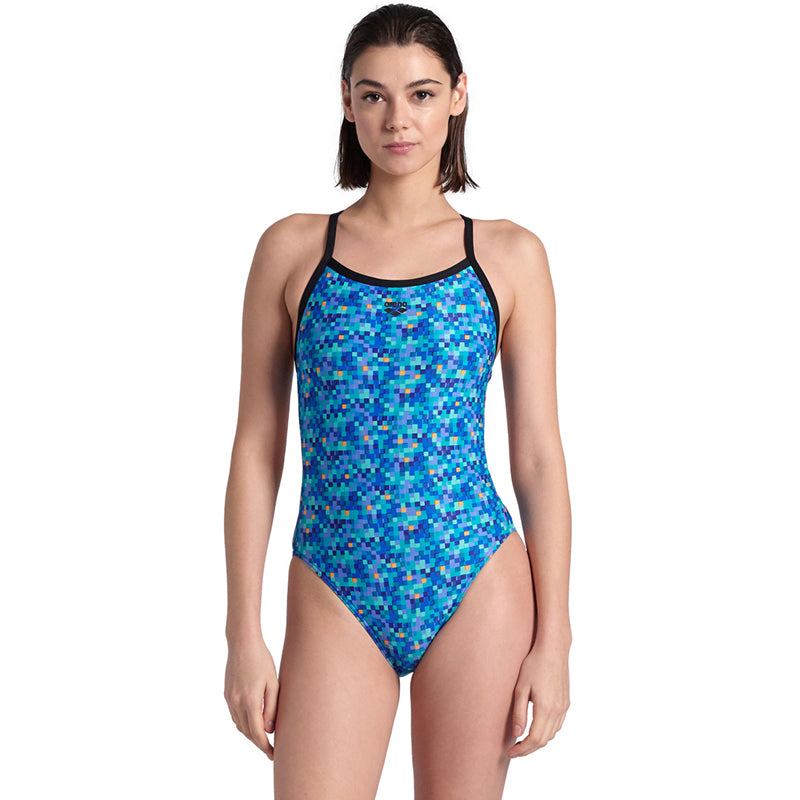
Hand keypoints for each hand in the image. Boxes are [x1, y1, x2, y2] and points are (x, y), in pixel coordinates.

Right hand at [224, 637, 279, 759]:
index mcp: (250, 702)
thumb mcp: (273, 683)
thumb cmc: (262, 660)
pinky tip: (252, 723)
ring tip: (263, 738)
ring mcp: (230, 699)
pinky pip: (235, 716)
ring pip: (240, 726)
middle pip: (248, 733)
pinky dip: (243, 724)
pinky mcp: (227, 694)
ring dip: (251, 734)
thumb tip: (269, 730)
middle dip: (259, 743)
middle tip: (271, 750)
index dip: (265, 747)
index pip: (257, 734)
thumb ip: (272, 708)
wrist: (242, 644)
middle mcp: (237, 703)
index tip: (274, 755)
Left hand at [508, 638, 569, 757]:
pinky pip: (557, 724)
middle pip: (544, 740)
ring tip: (522, 740)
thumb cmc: (534, 665)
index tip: (510, 752)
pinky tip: (536, 726)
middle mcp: (558, 711)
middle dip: (528, 749)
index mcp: (546, 708)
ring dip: (538, 741)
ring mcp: (564, 707)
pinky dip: (546, 731)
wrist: (553, 650)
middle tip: (514, 750)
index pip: (535, 739)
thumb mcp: (521, 687)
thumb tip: (517, 734)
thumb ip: (519, 712)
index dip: (522, 749)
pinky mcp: (566, 702)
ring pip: (552, 734)